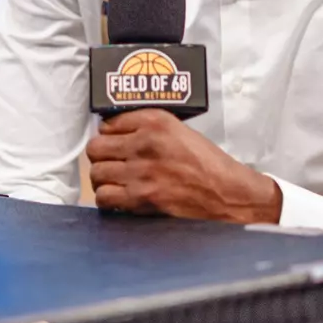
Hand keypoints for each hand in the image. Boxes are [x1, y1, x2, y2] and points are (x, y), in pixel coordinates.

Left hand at [86, 109, 281, 223]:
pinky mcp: (141, 198)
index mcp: (154, 122)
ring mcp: (140, 172)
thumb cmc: (207, 164)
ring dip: (103, 178)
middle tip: (110, 163)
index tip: (114, 142)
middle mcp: (144, 143)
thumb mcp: (178, 130)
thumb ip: (147, 127)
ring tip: (115, 181)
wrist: (227, 193)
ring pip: (96, 173)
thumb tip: (114, 132)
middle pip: (95, 148)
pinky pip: (104, 197)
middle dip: (101, 157)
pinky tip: (119, 197)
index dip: (109, 135)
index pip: (108, 123)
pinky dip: (108, 199)